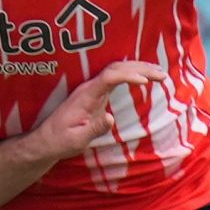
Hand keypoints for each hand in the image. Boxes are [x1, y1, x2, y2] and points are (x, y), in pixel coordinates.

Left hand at [24, 61, 164, 162]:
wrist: (46, 140)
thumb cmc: (60, 141)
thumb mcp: (76, 140)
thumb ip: (94, 128)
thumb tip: (111, 118)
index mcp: (86, 96)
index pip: (109, 77)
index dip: (128, 75)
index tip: (144, 81)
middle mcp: (90, 88)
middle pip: (117, 68)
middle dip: (141, 68)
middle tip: (162, 74)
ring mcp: (93, 89)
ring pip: (117, 70)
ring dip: (139, 68)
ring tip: (160, 73)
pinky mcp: (96, 94)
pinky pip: (116, 77)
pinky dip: (132, 74)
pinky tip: (145, 76)